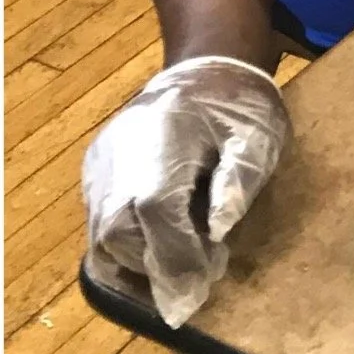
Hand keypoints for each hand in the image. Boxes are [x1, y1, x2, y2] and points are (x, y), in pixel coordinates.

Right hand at [82, 56, 288, 327]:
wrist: (207, 68)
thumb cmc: (240, 107)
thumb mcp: (258, 139)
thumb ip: (238, 183)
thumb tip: (217, 233)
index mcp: (165, 140)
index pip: (155, 212)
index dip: (176, 257)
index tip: (205, 285)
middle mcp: (121, 154)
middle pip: (118, 231)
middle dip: (157, 267)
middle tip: (203, 277)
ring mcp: (102, 162)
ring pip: (101, 235)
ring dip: (139, 263)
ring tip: (185, 265)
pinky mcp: (96, 168)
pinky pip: (97, 222)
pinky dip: (123, 248)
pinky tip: (159, 251)